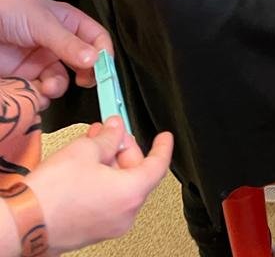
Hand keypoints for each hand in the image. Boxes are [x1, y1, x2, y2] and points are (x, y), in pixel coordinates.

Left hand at [0, 0, 110, 101]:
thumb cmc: (7, 10)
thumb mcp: (42, 23)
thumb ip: (68, 43)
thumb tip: (94, 59)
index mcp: (68, 23)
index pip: (96, 39)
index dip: (103, 54)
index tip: (104, 69)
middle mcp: (58, 43)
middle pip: (83, 64)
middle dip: (85, 75)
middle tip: (85, 83)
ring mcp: (41, 61)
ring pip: (61, 81)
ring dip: (57, 87)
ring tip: (48, 86)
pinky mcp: (24, 77)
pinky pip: (40, 93)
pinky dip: (40, 97)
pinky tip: (34, 91)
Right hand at [26, 117, 171, 254]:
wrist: (23, 224)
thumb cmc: (53, 191)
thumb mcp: (86, 149)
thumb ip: (109, 137)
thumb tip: (116, 129)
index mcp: (130, 194)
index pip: (157, 166)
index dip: (162, 148)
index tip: (164, 137)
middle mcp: (124, 214)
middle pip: (137, 173)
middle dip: (124, 149)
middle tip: (111, 131)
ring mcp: (108, 226)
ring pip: (120, 186)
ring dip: (110, 162)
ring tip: (93, 142)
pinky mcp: (92, 230)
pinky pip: (107, 200)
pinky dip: (102, 180)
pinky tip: (86, 164)